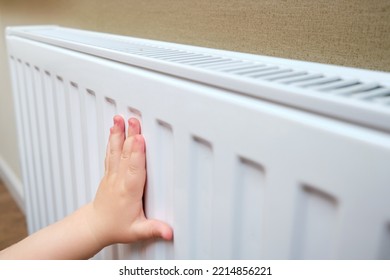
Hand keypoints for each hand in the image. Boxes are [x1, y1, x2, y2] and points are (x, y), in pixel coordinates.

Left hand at [87, 115, 172, 246]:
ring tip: (119, 119)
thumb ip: (154, 230)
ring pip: (116, 151)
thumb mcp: (137, 231)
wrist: (95, 226)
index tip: (139, 139)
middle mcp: (119, 180)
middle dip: (130, 136)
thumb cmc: (116, 227)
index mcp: (128, 192)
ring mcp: (112, 174)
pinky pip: (111, 153)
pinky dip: (113, 139)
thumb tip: (169, 232)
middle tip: (133, 120)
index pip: (134, 170)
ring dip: (118, 134)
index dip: (137, 154)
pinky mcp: (109, 172)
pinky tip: (114, 128)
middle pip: (126, 155)